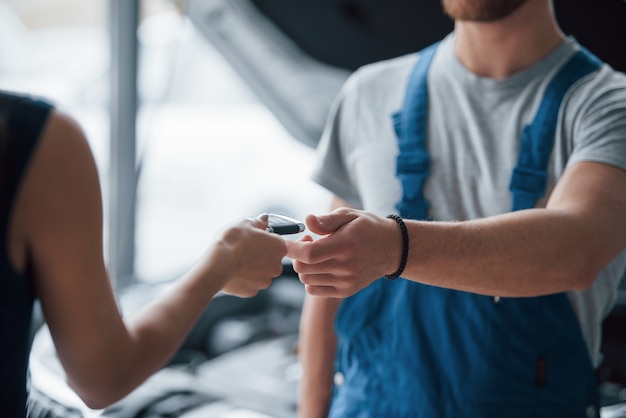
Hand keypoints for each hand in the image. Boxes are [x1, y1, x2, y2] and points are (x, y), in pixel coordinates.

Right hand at [213, 214, 287, 296]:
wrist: (217, 264)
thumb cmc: (232, 242)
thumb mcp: (245, 223)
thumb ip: (259, 222)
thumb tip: (264, 219)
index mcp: (279, 247)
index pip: (277, 242)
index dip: (266, 240)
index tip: (256, 239)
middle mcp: (277, 266)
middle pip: (270, 259)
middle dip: (259, 255)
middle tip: (244, 249)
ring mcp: (265, 280)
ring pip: (260, 272)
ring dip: (252, 267)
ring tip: (236, 260)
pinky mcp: (252, 291)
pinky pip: (250, 282)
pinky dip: (243, 278)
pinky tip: (233, 270)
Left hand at [285, 208, 400, 297]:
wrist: (392, 249)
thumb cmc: (367, 228)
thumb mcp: (349, 215)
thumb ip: (326, 220)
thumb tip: (307, 221)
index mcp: (345, 245)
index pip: (309, 253)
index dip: (293, 248)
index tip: (289, 241)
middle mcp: (346, 267)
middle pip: (303, 268)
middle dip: (297, 255)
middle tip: (308, 241)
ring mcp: (346, 281)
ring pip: (306, 279)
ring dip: (304, 266)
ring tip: (317, 253)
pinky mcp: (346, 291)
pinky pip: (314, 289)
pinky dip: (310, 279)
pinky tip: (320, 266)